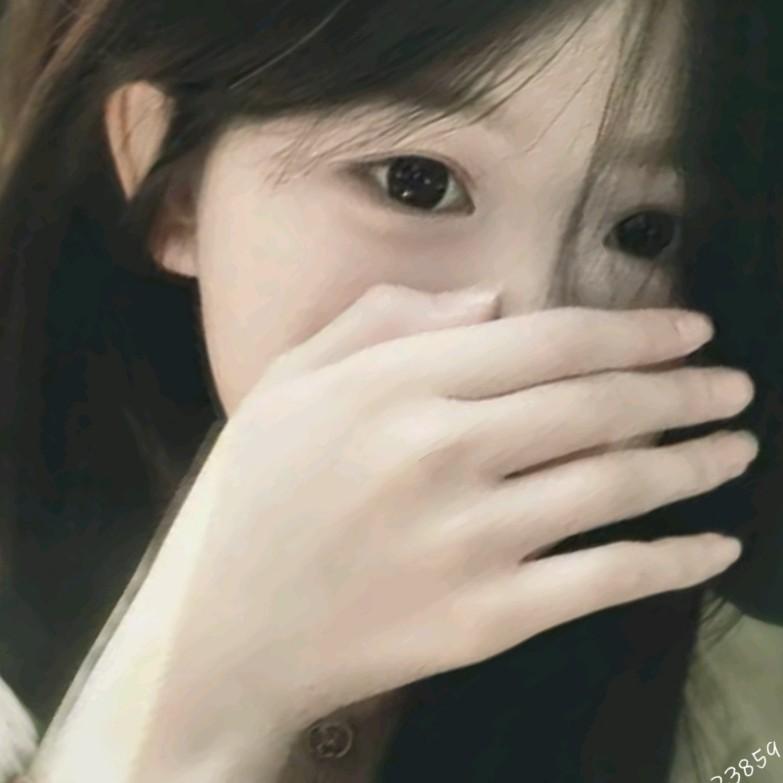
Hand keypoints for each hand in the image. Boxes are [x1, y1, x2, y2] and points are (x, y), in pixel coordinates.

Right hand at [149, 285, 756, 759]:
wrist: (223, 635)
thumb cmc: (249, 499)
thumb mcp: (289, 381)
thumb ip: (382, 320)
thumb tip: (491, 302)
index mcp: (394, 385)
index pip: (548, 339)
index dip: (633, 331)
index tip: (686, 330)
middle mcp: (442, 452)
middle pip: (596, 406)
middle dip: (681, 390)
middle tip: (729, 384)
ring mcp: (470, 541)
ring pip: (616, 487)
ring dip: (693, 463)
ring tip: (734, 447)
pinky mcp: (485, 619)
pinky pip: (605, 581)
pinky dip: (672, 561)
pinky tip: (713, 546)